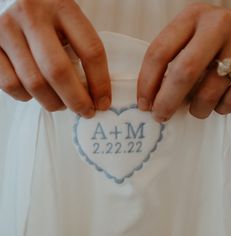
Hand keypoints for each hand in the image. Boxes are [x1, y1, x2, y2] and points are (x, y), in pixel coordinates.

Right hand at [0, 0, 110, 117]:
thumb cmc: (46, 18)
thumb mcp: (68, 23)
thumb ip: (80, 51)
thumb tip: (94, 95)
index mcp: (62, 6)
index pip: (90, 50)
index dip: (100, 83)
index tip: (103, 102)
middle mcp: (32, 15)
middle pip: (58, 71)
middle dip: (76, 100)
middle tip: (85, 112)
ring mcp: (7, 30)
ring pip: (34, 83)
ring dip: (53, 103)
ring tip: (62, 104)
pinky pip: (11, 85)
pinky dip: (27, 97)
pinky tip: (36, 93)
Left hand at [137, 3, 230, 121]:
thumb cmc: (210, 40)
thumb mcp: (188, 37)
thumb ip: (170, 59)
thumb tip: (152, 99)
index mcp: (191, 17)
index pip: (159, 52)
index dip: (147, 83)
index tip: (143, 104)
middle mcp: (216, 27)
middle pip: (184, 72)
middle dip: (167, 101)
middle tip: (160, 115)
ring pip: (208, 92)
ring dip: (197, 109)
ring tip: (195, 107)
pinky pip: (229, 101)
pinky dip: (218, 108)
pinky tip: (217, 100)